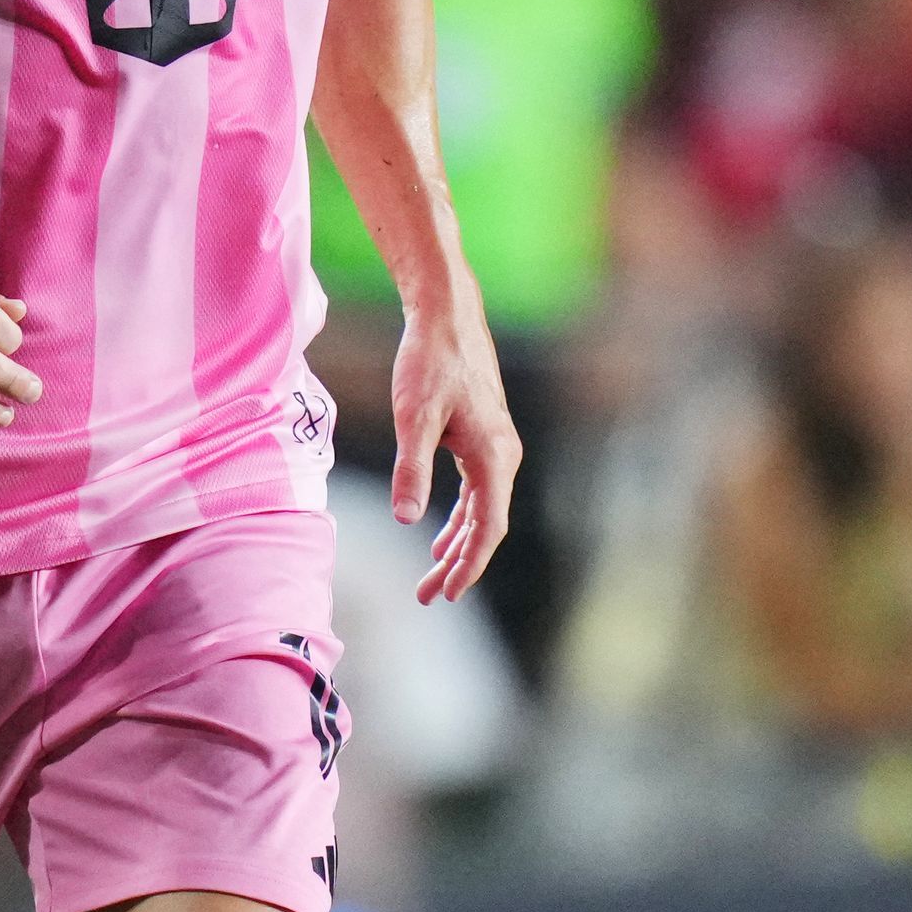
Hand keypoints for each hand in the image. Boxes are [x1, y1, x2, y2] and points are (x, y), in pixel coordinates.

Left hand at [390, 294, 523, 605]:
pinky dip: (460, 517)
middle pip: (486, 526)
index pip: (488, 528)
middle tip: (428, 596)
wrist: (446, 315)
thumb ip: (411, 469)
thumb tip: (408, 519)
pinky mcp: (484, 437)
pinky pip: (478, 491)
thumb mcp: (413, 418)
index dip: (469, 565)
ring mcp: (497, 446)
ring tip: (432, 576)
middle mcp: (504, 455)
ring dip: (458, 544)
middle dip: (459, 564)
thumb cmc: (429, 361)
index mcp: (493, 456)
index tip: (448, 594)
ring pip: (482, 510)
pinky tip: (440, 534)